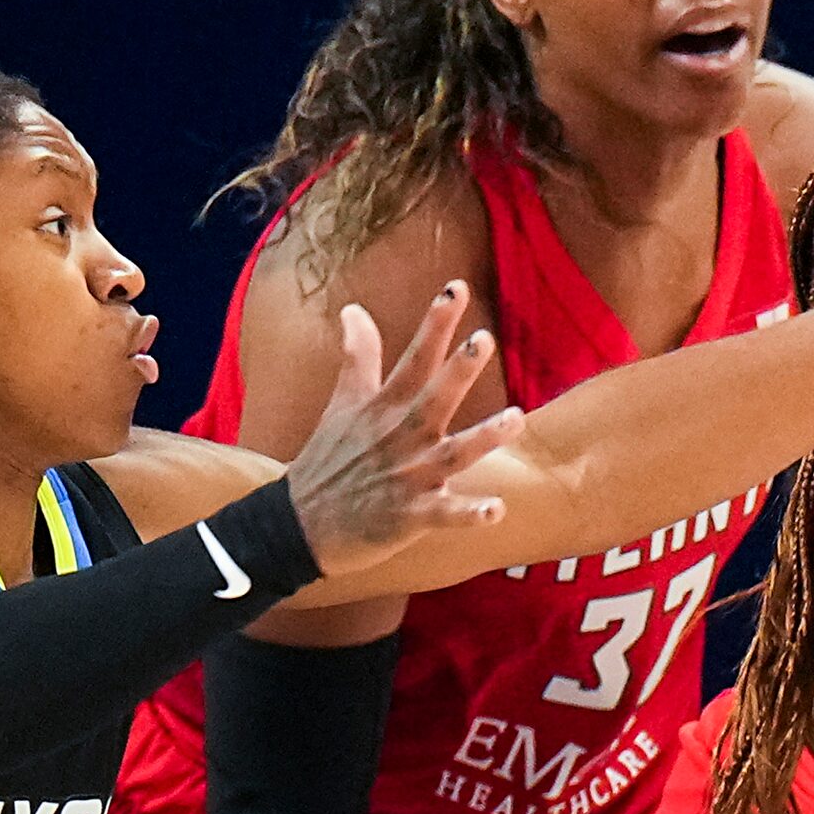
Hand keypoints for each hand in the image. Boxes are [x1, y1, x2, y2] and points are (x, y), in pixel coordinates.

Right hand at [282, 281, 525, 572]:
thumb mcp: (341, 403)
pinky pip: (445, 515)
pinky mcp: (408, 517)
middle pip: (434, 398)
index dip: (436, 323)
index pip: (415, 357)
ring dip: (484, 438)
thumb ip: (358, 356)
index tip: (456, 287)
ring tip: (517, 418)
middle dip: (458, 370)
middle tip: (484, 339)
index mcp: (385, 408)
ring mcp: (405, 478)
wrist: (296, 527)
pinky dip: (469, 513)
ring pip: (452, 455)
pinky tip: (497, 509)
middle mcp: (399, 437)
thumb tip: (353, 308)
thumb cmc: (326, 461)